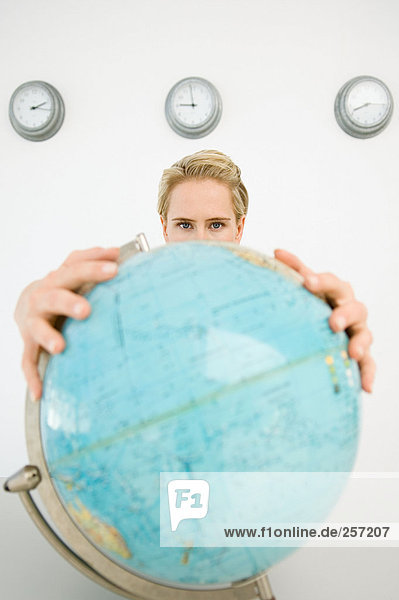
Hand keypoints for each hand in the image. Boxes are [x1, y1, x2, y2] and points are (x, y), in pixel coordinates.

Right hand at [14, 246, 119, 400]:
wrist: (28, 302)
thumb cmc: (62, 286)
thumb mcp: (74, 270)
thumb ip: (92, 260)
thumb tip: (116, 250)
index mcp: (58, 278)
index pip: (74, 268)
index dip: (93, 267)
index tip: (115, 269)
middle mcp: (43, 297)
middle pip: (55, 297)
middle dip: (69, 303)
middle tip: (87, 310)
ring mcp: (33, 321)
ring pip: (38, 329)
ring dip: (48, 337)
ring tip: (60, 347)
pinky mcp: (28, 342)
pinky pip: (28, 361)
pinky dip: (32, 376)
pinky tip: (39, 392)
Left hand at [274, 248, 374, 393]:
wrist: (318, 324)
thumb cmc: (310, 302)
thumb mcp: (303, 287)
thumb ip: (293, 269)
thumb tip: (276, 251)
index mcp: (335, 291)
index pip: (332, 283)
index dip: (321, 281)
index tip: (308, 282)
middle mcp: (350, 309)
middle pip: (355, 307)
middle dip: (345, 314)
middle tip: (333, 323)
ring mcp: (356, 331)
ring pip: (365, 334)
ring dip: (361, 343)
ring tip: (352, 352)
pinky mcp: (359, 353)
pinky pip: (368, 364)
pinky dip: (368, 374)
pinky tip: (366, 388)